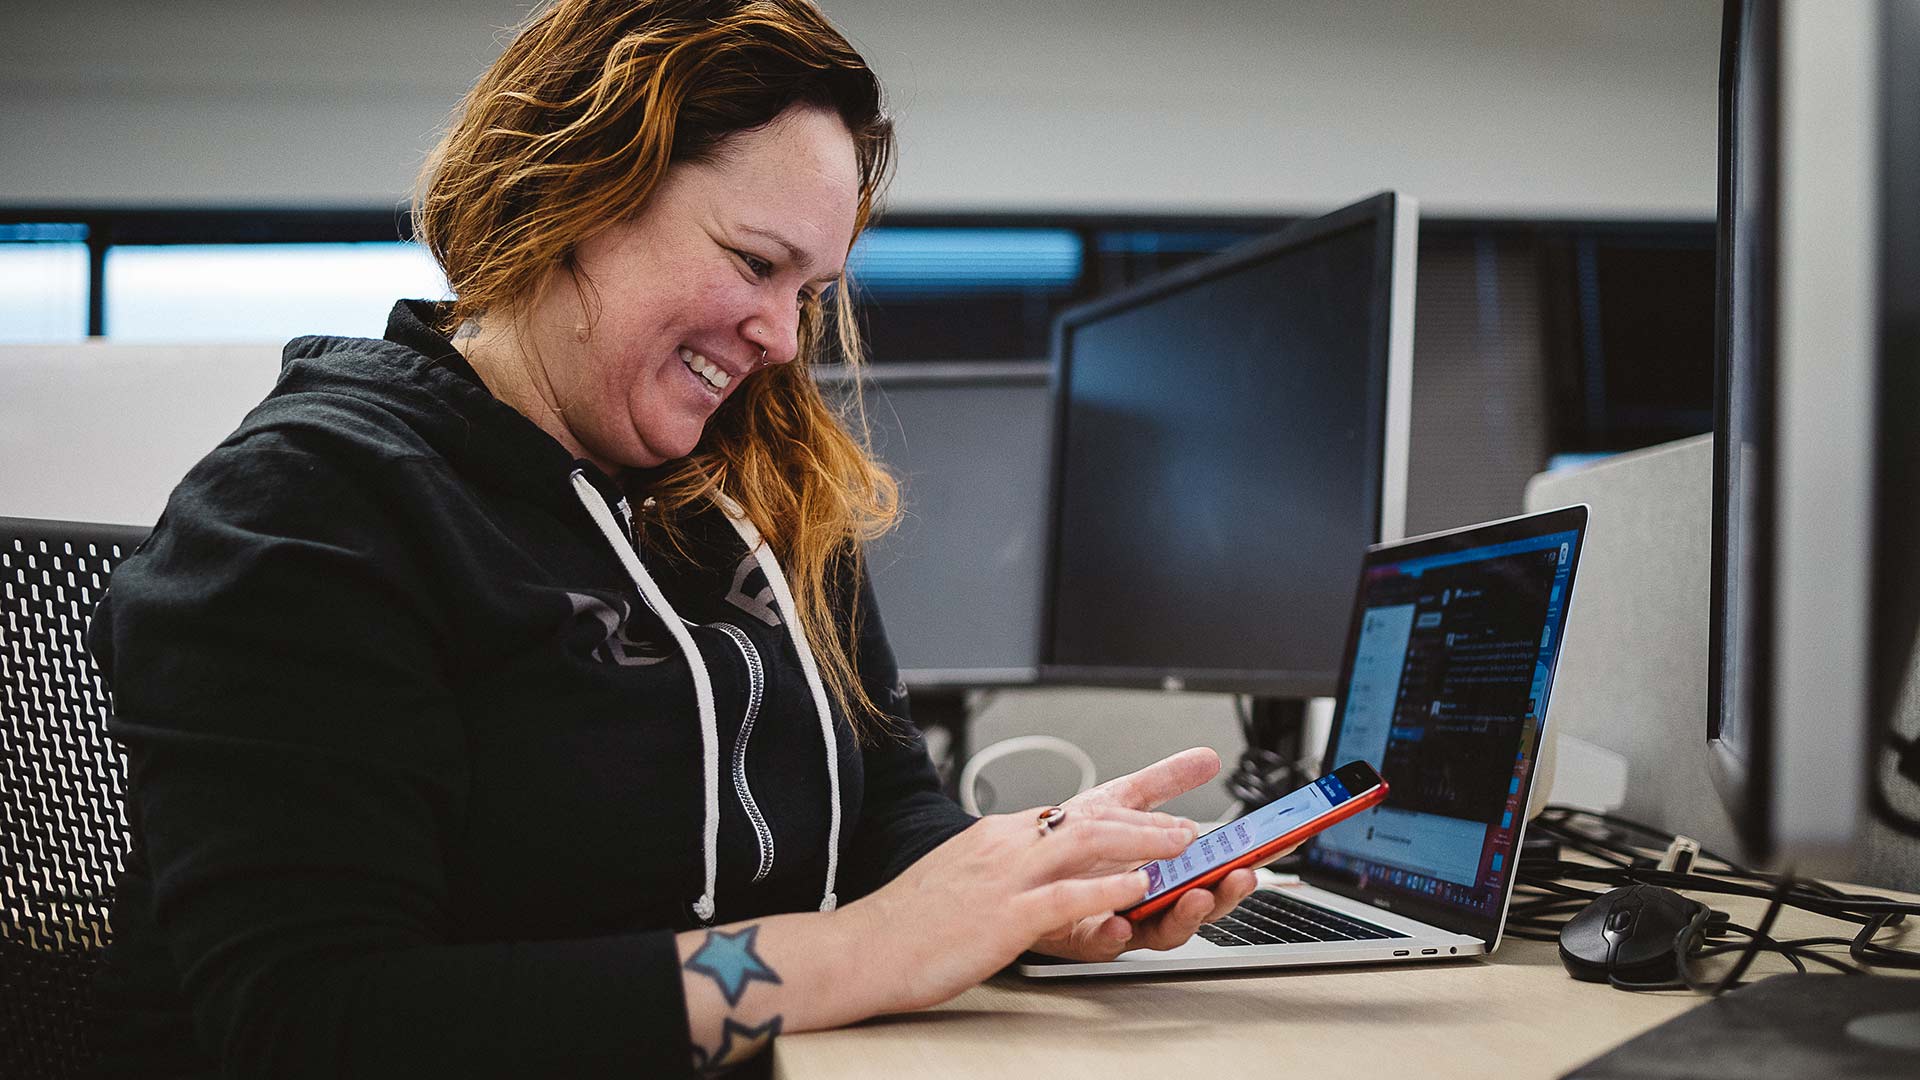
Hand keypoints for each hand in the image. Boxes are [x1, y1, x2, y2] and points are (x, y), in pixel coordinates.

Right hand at [842, 798, 1198, 1012]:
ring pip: (1088, 843)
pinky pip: (1065, 896)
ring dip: (1143, 843)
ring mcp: (1005, 877)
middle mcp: (1007, 845)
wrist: (863, 947)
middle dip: (1149, 819)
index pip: (1075, 808)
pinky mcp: (1002, 916)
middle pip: (1092, 817)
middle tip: (1190, 827)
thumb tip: (1044, 864)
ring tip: (1182, 848)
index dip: (1128, 800)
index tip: (1166, 795)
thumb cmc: (912, 922)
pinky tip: (1137, 889)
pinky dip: (1107, 889)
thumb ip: (1007, 864)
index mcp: (1000, 835)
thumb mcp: (965, 874)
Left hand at [1032, 747, 1271, 961]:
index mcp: (1164, 872)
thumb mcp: (1121, 799)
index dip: (1244, 862)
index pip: (1214, 872)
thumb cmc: (1072, 840)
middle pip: (1199, 906)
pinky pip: (1104, 942)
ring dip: (1182, 916)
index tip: (1271, 849)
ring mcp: (1121, 920)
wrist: (1018, 864)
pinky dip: (1115, 933)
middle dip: (1224, 894)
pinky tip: (1120, 919)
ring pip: (1162, 929)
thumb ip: (1165, 782)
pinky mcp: (1083, 937)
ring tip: (1193, 897)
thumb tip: (1207, 756)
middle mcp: (1148, 900)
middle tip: (1239, 877)